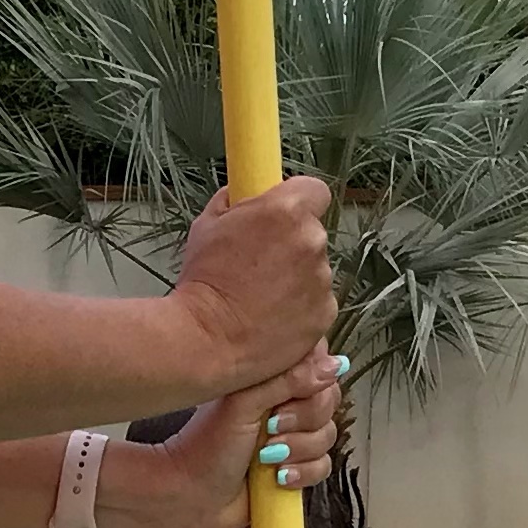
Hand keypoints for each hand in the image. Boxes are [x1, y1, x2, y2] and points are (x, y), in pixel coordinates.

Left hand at [94, 351, 344, 527]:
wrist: (191, 499)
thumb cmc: (206, 449)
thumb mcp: (244, 404)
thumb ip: (287, 379)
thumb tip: (334, 364)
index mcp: (270, 379)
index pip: (316, 367)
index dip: (311, 385)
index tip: (287, 399)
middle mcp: (284, 403)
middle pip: (328, 402)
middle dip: (302, 422)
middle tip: (270, 430)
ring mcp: (291, 436)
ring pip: (327, 436)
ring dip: (300, 451)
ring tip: (268, 459)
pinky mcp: (296, 465)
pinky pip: (323, 465)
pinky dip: (303, 473)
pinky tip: (278, 479)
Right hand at [170, 175, 333, 387]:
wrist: (205, 338)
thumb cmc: (203, 281)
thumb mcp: (207, 224)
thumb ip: (234, 202)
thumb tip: (240, 193)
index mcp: (286, 210)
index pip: (315, 190)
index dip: (299, 200)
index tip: (285, 212)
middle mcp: (311, 241)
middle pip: (313, 232)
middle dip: (292, 242)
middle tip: (260, 261)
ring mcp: (321, 280)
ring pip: (315, 270)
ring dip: (296, 277)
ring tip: (261, 294)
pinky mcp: (324, 314)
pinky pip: (317, 302)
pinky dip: (301, 307)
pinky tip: (272, 315)